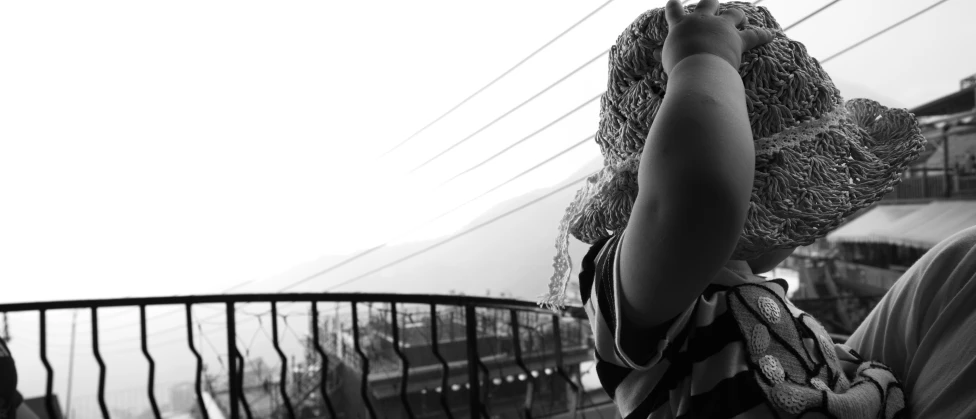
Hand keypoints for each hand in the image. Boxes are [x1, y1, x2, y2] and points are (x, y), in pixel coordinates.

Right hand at [655, 0, 773, 74]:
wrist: (698, 69)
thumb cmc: (679, 67)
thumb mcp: (668, 59)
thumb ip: (666, 53)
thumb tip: (658, 53)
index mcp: (681, 25)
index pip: (673, 10)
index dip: (673, 5)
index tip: (674, 1)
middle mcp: (702, 20)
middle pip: (708, 2)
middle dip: (711, 2)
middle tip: (713, 3)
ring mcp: (722, 27)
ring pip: (734, 14)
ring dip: (737, 15)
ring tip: (742, 17)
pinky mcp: (738, 40)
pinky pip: (754, 35)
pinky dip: (763, 35)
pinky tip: (771, 35)